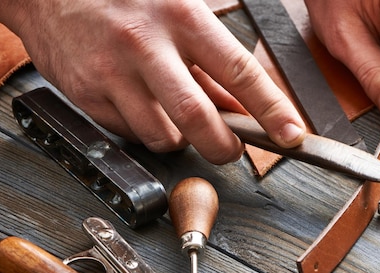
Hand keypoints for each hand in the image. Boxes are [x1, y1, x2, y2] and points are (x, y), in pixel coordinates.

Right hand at [0, 0, 305, 163]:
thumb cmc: (123, 0)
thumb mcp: (176, 11)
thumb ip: (210, 61)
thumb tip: (240, 108)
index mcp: (181, 16)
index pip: (239, 70)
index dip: (271, 109)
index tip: (291, 135)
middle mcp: (147, 45)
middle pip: (198, 118)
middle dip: (223, 147)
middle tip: (231, 150)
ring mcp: (113, 74)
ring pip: (162, 136)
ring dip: (180, 140)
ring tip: (176, 119)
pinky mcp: (88, 96)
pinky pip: (130, 134)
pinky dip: (146, 132)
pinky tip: (141, 107)